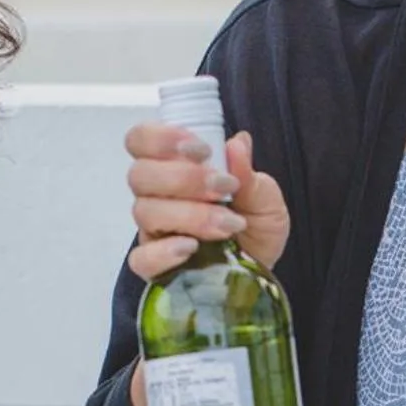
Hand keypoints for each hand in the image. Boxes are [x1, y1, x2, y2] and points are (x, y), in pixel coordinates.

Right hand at [124, 122, 289, 278]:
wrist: (262, 268)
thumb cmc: (257, 227)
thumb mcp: (265, 198)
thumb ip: (250, 174)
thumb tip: (238, 145)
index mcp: (174, 168)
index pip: (141, 140)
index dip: (161, 138)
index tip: (202, 150)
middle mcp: (157, 197)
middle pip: (140, 175)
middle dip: (184, 177)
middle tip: (223, 188)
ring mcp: (154, 232)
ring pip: (145, 212)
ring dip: (189, 214)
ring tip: (228, 224)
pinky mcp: (156, 267)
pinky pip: (141, 259)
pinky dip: (163, 252)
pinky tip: (192, 248)